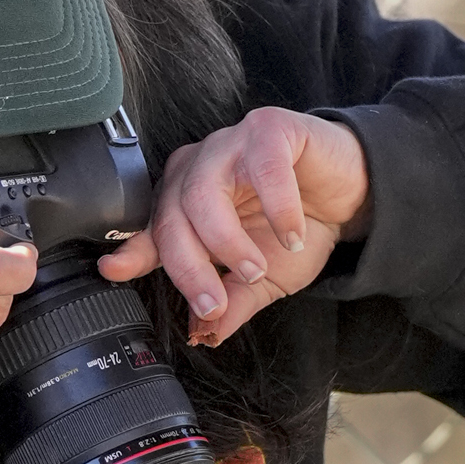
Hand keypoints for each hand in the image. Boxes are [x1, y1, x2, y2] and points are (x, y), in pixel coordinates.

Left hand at [101, 108, 368, 340]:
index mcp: (189, 203)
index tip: (113, 270)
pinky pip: (262, 167)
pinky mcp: (270, 129)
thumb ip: (232, 302)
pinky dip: (277, 207)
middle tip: (212, 304)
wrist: (352, 193)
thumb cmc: (302, 226)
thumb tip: (205, 334)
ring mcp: (231, 145)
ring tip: (256, 267)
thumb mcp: (265, 279)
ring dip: (226, 241)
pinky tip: (292, 235)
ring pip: (203, 191)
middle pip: (173, 216)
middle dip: (190, 268)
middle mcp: (200, 169)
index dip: (132, 251)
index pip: (154, 230)